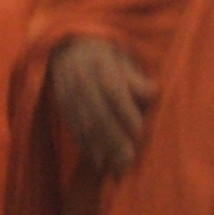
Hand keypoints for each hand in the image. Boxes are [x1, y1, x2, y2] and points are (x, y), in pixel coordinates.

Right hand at [48, 36, 156, 175]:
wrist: (66, 45)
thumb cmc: (106, 53)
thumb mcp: (123, 56)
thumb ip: (135, 76)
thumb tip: (152, 94)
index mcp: (99, 63)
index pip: (114, 92)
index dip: (127, 115)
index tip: (140, 135)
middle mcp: (81, 78)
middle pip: (98, 114)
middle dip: (113, 141)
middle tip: (127, 163)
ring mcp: (67, 92)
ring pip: (84, 124)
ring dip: (99, 148)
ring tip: (113, 169)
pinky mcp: (61, 104)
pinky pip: (72, 127)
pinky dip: (85, 145)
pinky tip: (97, 160)